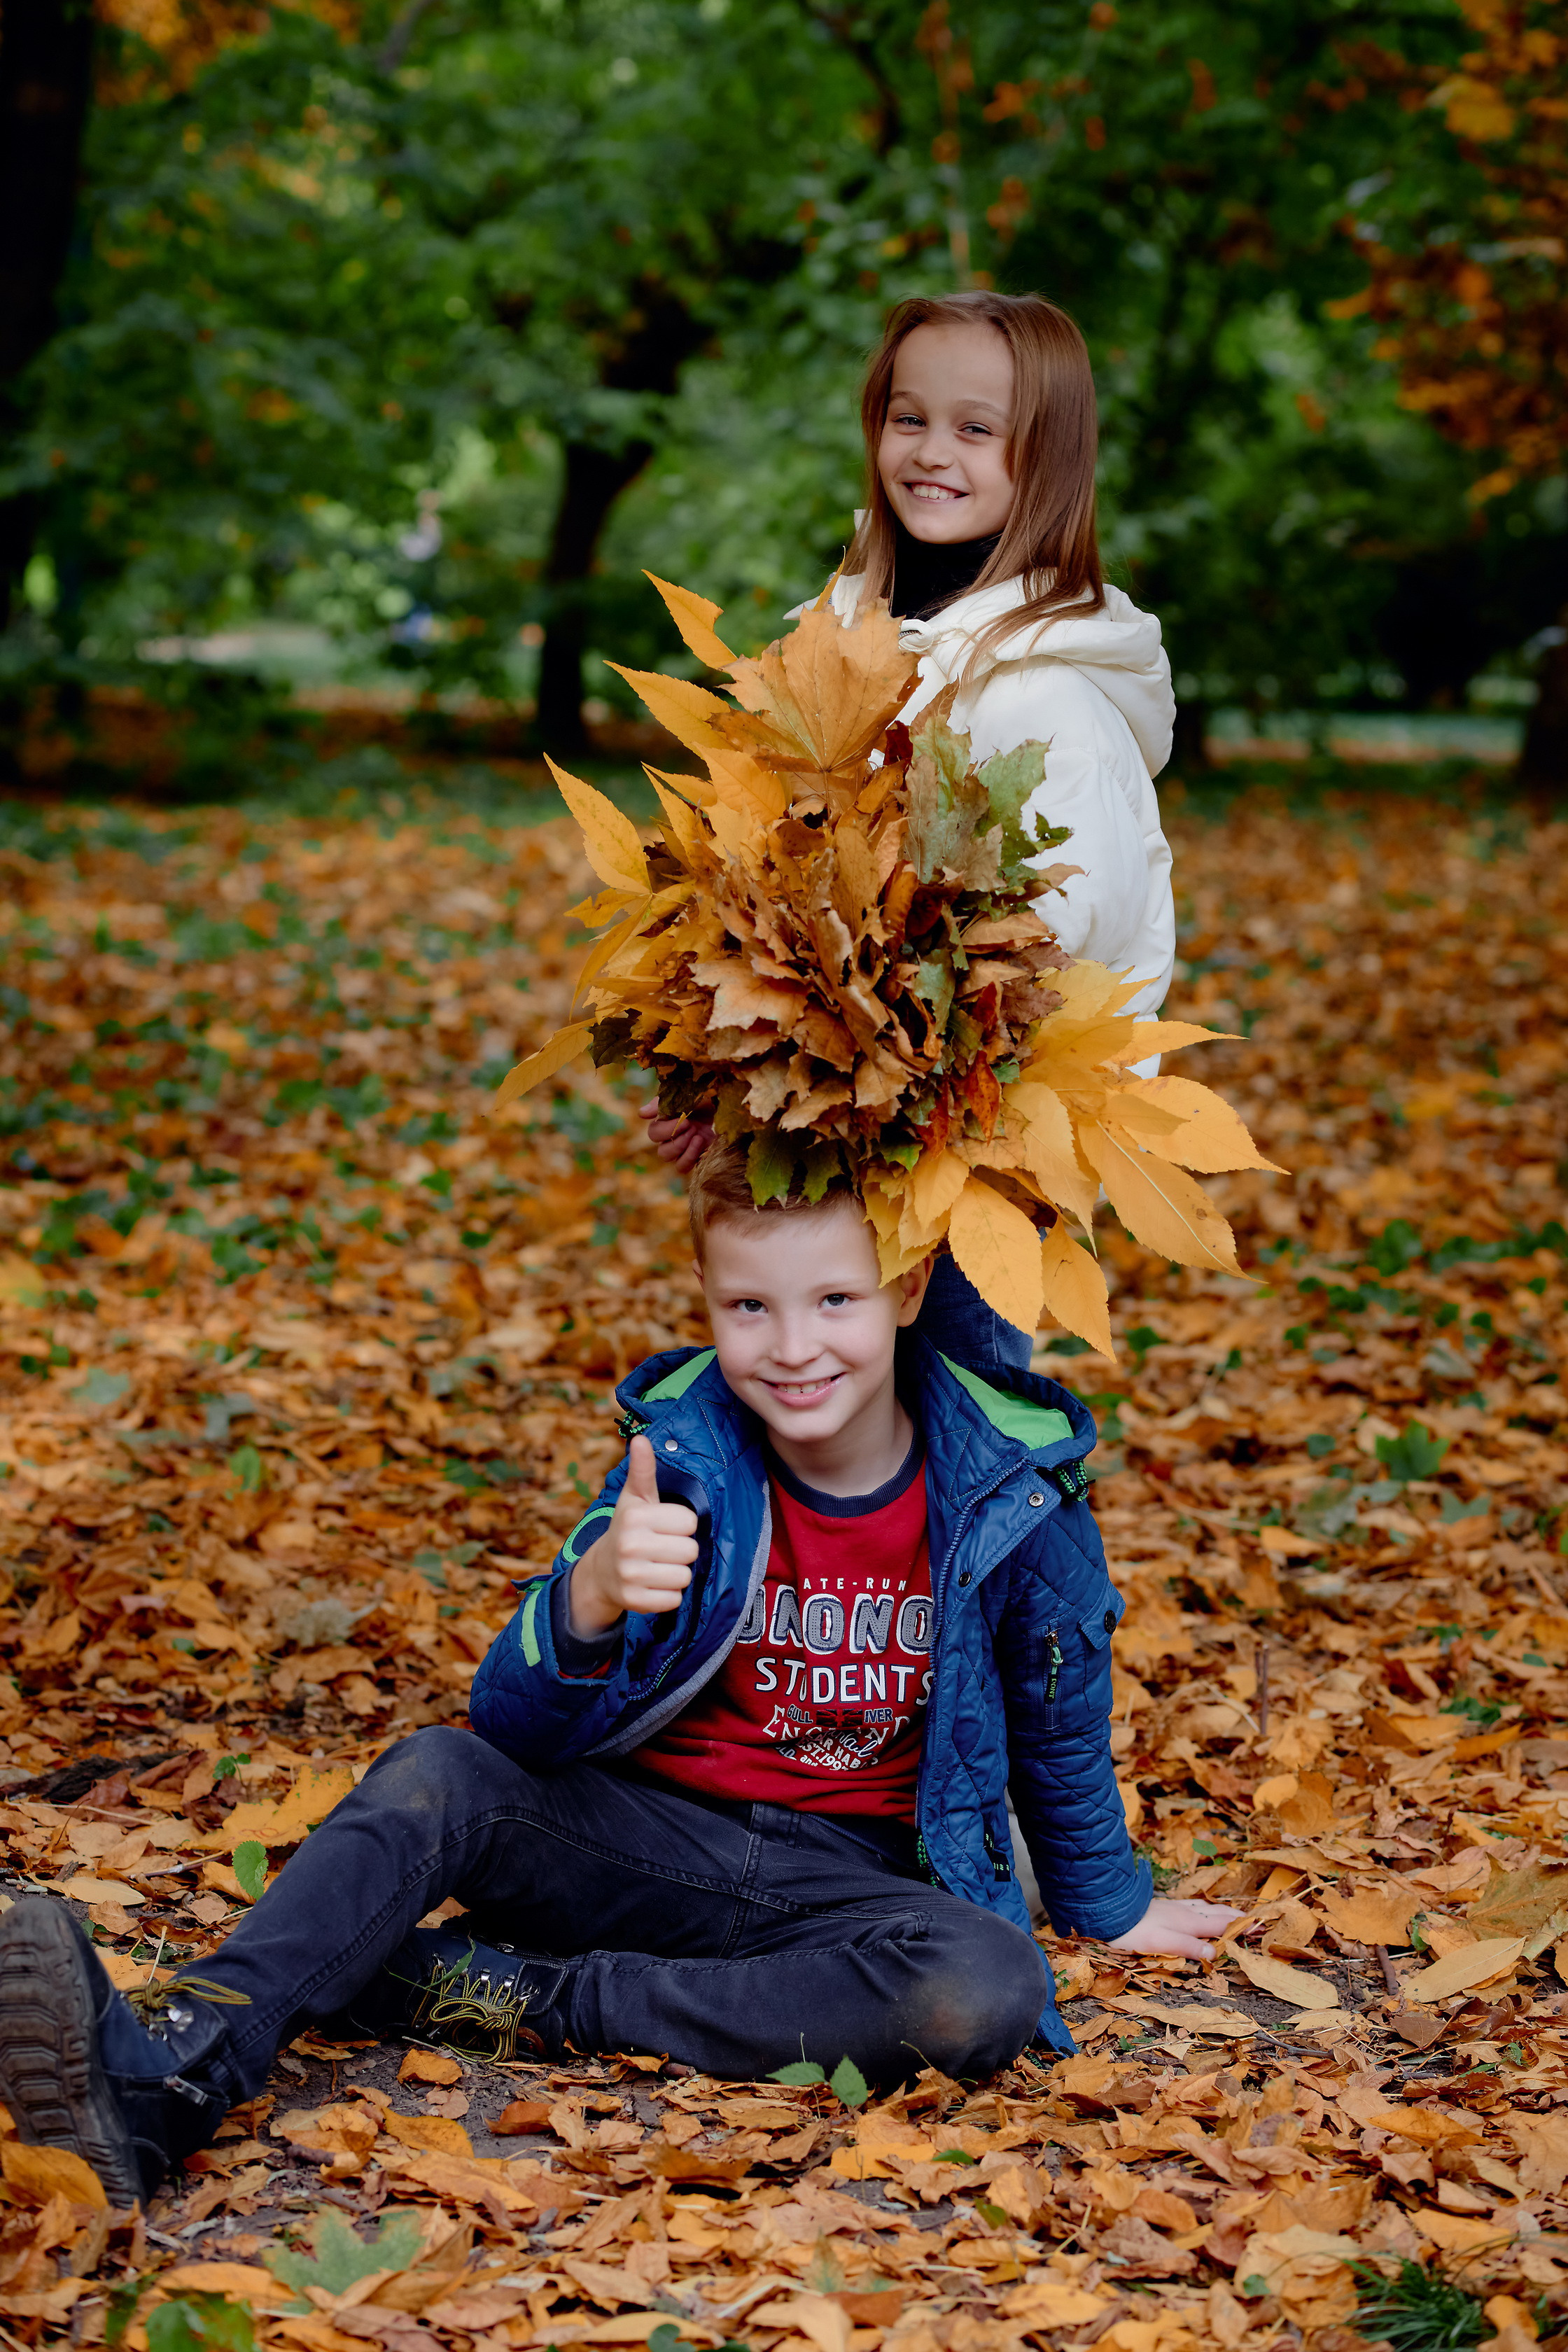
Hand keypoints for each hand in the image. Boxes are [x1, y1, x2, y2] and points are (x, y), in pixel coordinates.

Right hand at [567, 1434, 698, 1637]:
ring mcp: (630, 1575)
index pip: (689, 1522)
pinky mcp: (634, 1601)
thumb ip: (643, 1470)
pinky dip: (668, 1595)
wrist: (601, 1572)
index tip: (664, 1527)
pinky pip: (674, 1599)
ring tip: (657, 1566)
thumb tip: (641, 1439)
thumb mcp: (635, 1498)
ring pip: (684, 1576)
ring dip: (676, 1573)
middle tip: (661, 1549)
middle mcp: (630, 1545)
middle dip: (681, 1550)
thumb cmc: (628, 1529)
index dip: (681, 1525)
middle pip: (691, 1550)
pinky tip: (652, 1584)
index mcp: (635, 1516)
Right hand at [638, 1100, 714, 1173]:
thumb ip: (660, 1104)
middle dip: (678, 1140)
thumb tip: (641, 1114)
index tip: (685, 1120)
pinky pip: (682, 1167)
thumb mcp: (682, 1095)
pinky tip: (701, 1143)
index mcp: (664, 1123)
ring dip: (683, 1149)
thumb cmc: (701, 1097)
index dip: (667, 1130)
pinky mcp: (695, 1156)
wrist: (723, 1103)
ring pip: (670, 1161)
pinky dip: (690, 1158)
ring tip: (698, 1136)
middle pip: (662, 1152)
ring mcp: (683, 1149)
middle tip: (692, 1127)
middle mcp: (671, 1138)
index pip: (653, 1134)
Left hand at [1104, 1898, 1242, 1962]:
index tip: (1261, 1927)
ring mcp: (1176, 1907)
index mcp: (1190, 1922)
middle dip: (1237, 1917)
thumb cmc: (1135, 1930)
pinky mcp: (1166, 1906)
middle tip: (1255, 1921)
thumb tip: (1215, 1954)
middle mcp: (1187, 1912)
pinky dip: (1207, 1908)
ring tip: (1235, 1914)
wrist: (1110, 1910)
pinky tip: (1202, 1909)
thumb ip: (1188, 1947)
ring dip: (1224, 1911)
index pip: (1223, 1924)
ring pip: (1207, 1907)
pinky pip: (1195, 1905)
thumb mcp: (1162, 1942)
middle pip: (1218, 1913)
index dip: (1242, 1927)